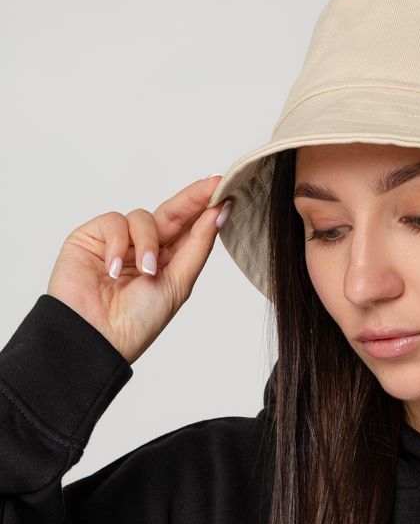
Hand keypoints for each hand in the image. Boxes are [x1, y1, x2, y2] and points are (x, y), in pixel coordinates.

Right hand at [46, 174, 232, 364]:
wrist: (97, 336)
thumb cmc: (138, 320)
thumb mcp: (179, 283)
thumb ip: (198, 245)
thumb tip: (219, 212)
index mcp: (168, 261)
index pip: (188, 227)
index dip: (204, 207)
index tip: (224, 188)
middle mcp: (143, 247)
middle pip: (170, 213)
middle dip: (191, 200)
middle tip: (211, 186)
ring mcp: (117, 241)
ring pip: (142, 217)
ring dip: (147, 242)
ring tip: (145, 271)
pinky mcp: (91, 237)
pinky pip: (113, 222)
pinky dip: (117, 243)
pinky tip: (114, 269)